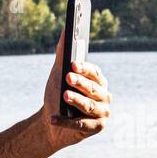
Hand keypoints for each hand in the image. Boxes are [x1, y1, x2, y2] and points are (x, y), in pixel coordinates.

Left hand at [40, 29, 111, 150]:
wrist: (51, 123)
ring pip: (90, 106)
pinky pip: (82, 124)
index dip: (84, 68)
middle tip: (68, 78)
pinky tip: (53, 119)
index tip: (73, 64)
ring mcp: (103, 112)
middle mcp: (104, 95)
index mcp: (98, 81)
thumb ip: (63, 53)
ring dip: (77, 101)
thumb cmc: (58, 95)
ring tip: (64, 96)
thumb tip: (65, 30)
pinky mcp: (98, 127)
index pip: (95, 72)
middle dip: (80, 83)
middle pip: (93, 88)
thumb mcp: (59, 74)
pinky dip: (66, 122)